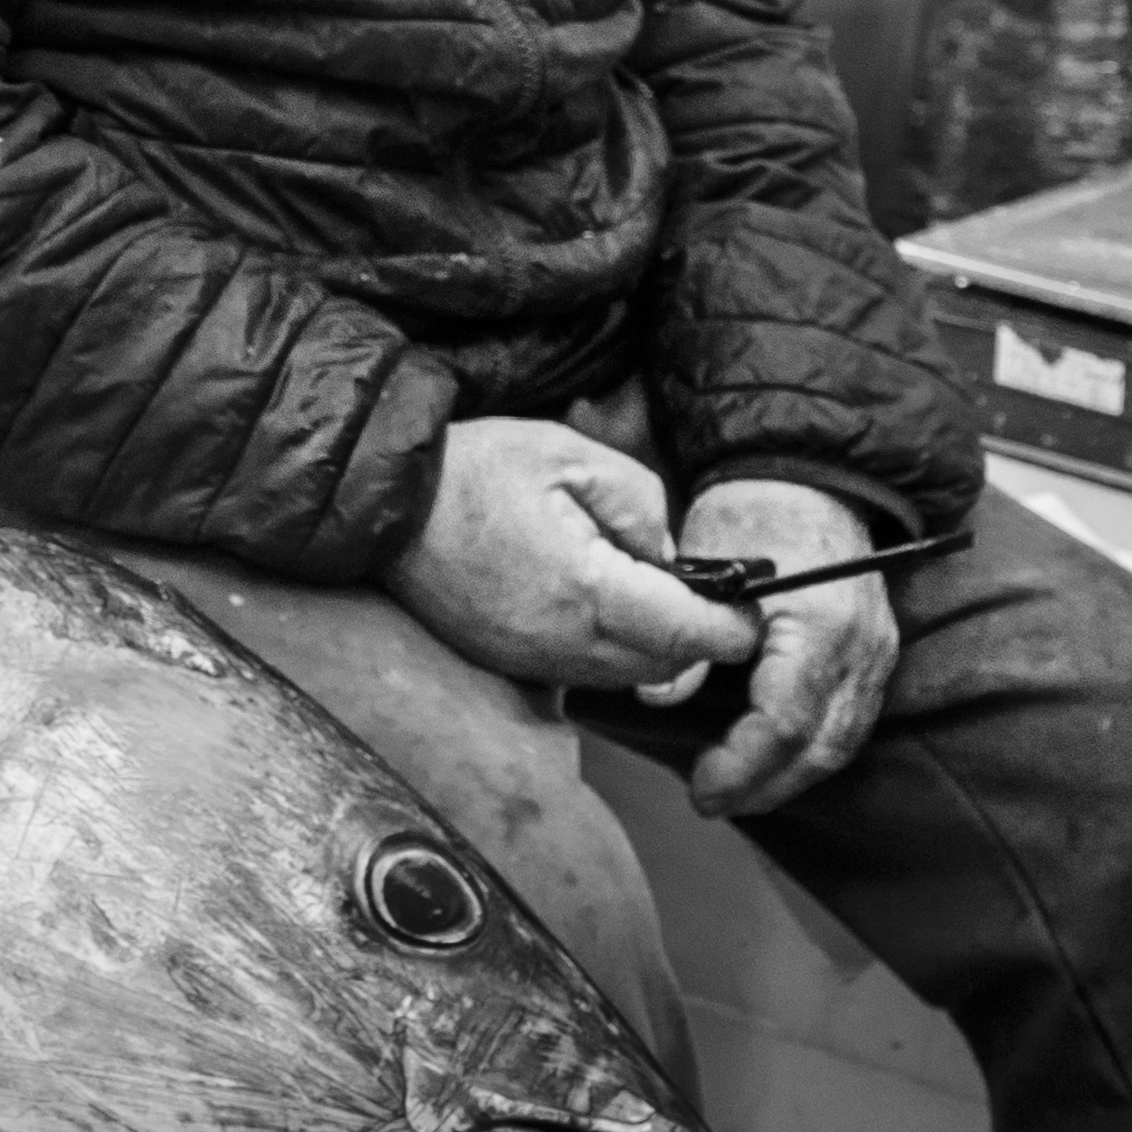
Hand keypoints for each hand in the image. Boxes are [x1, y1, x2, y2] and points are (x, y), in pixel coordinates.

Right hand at [383, 418, 761, 692]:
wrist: (383, 503)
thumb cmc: (471, 470)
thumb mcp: (570, 453)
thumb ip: (641, 501)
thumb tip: (668, 551)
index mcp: (586, 588)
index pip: (690, 634)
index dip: (733, 627)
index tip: (748, 606)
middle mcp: (562, 640)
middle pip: (665, 666)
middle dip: (695, 636)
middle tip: (701, 591)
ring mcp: (531, 659)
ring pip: (626, 678)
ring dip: (652, 646)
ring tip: (645, 593)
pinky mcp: (507, 662)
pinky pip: (582, 673)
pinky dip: (607, 650)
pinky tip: (595, 606)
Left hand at [674, 479, 897, 817]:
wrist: (811, 475)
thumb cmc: (751, 512)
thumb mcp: (705, 563)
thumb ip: (687, 632)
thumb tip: (656, 696)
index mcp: (817, 625)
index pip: (783, 720)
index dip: (740, 764)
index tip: (700, 786)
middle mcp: (860, 648)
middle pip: (820, 745)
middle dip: (766, 785)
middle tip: (712, 802)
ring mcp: (877, 653)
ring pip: (842, 740)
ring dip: (791, 776)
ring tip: (739, 793)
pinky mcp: (877, 654)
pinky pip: (851, 719)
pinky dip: (813, 749)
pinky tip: (775, 761)